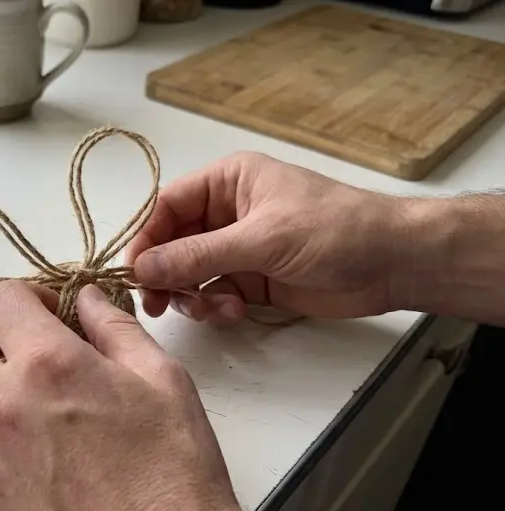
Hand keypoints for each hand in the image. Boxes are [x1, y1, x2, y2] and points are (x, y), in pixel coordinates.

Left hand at [0, 281, 278, 510]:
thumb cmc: (174, 474)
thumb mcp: (163, 380)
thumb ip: (115, 329)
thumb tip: (87, 298)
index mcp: (49, 365)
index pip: (0, 299)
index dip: (25, 298)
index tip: (45, 314)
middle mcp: (3, 406)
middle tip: (16, 352)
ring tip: (5, 404)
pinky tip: (3, 452)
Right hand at [126, 152, 415, 323]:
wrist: (392, 263)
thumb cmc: (332, 230)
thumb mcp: (261, 239)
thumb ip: (198, 255)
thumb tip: (142, 268)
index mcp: (227, 182)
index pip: (167, 207)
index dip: (146, 238)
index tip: (134, 273)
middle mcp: (225, 213)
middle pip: (172, 243)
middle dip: (165, 274)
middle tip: (157, 306)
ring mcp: (237, 248)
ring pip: (189, 273)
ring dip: (192, 295)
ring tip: (213, 309)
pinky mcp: (250, 281)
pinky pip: (213, 294)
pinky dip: (214, 307)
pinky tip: (233, 313)